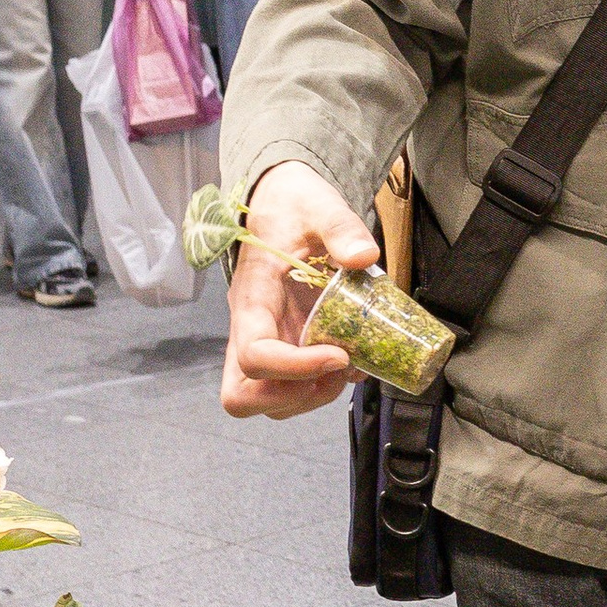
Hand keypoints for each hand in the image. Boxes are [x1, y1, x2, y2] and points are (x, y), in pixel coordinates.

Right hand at [220, 159, 378, 420]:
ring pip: (267, 401)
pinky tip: (349, 364)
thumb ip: (340, 227)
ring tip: (347, 368)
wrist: (279, 205)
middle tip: (334, 372)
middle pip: (242, 395)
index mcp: (252, 300)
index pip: (254, 356)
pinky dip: (320, 390)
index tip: (339, 353)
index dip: (294, 368)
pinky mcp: (284, 347)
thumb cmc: (292, 207)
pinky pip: (289, 390)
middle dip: (291, 397)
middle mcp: (251, 330)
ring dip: (310, 398)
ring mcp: (266, 343)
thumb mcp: (318, 205)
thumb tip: (364, 257)